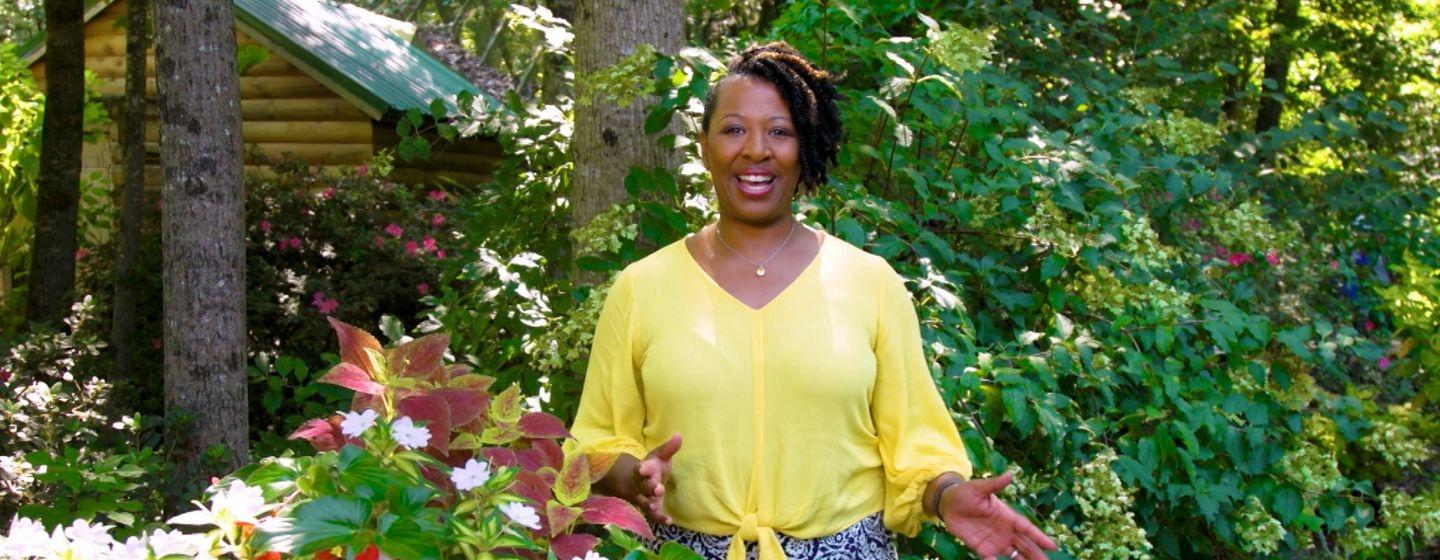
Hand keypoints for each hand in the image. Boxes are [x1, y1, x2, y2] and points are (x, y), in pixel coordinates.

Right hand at [630, 433, 681, 523]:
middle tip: (658, 489)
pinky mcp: (649, 508)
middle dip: (649, 488)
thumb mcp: (659, 456)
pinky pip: (652, 515)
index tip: (642, 469)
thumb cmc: (652, 468)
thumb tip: (679, 435)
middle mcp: (640, 485)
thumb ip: (669, 448)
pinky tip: (669, 521)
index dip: (641, 469)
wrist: (636, 482)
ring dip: (649, 504)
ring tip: (655, 507)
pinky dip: (659, 518)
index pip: (640, 469)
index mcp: (643, 470)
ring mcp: (643, 498)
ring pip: (643, 502)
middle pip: (642, 486)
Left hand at [937, 472, 1056, 559]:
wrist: (947, 503)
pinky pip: (992, 559)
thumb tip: (1009, 474)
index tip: (1053, 546)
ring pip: (1014, 554)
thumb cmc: (965, 493)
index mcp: (1007, 516)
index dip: (1039, 537)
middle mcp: (1005, 530)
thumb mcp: (979, 487)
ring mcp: (995, 540)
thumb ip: (994, 484)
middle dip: (1036, 554)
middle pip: (1025, 545)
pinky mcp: (982, 548)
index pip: (1027, 528)